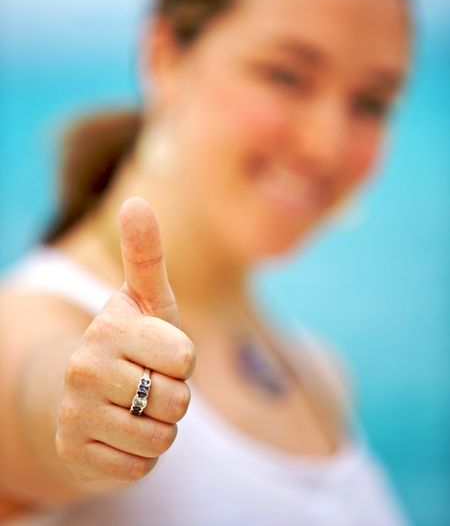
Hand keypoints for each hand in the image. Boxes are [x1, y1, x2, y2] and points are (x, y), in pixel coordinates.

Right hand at [55, 197, 194, 484]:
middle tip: (148, 384)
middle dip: (174, 397)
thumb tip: (135, 200)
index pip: (184, 357)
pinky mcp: (74, 453)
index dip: (182, 360)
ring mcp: (75, 413)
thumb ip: (145, 254)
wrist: (81, 394)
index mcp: (108, 327)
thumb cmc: (129, 342)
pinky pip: (140, 467)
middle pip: (177, 401)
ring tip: (137, 408)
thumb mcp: (143, 299)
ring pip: (161, 438)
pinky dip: (141, 456)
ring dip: (160, 429)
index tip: (160, 352)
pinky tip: (120, 434)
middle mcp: (84, 368)